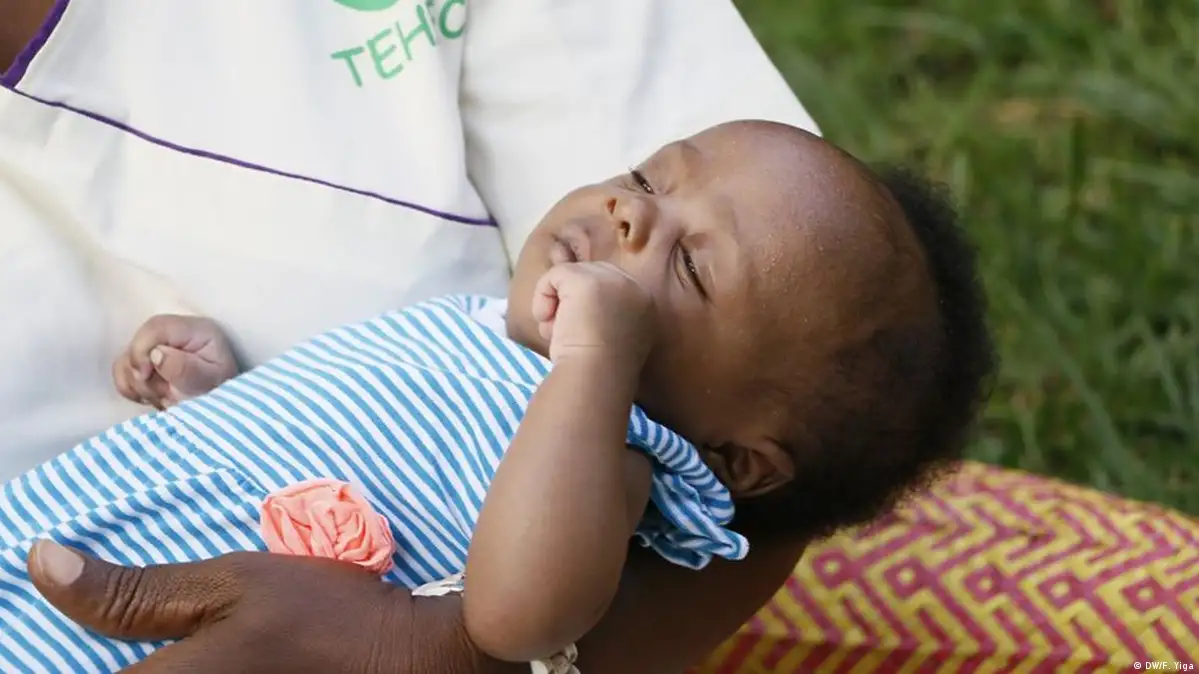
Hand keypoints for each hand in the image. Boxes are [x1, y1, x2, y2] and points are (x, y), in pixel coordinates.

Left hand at [26, 540, 518, 673]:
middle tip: (183, 623)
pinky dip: (200, 667)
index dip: (82, 644)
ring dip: (169, 660)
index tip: (112, 622)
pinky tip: (231, 652)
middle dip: (140, 652)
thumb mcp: (229, 584)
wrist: (417, 658)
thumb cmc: (324, 613)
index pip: (90, 672)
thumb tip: (42, 563)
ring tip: (211, 636)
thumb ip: (132, 590)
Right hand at [112, 314, 238, 409]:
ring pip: (125, 360)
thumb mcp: (211, 381)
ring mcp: (157, 347)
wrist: (221, 408)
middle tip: (164, 393)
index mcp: (196, 330)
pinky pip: (121, 373)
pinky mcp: (145, 362)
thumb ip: (186, 369)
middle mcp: (174, 333)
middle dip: (142, 375)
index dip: (141, 350)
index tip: (145, 376)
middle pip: (136, 343)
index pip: (156, 327)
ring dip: (139, 385)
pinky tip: (153, 398)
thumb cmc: (220, 391)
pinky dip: (132, 389)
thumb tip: (156, 354)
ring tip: (165, 397)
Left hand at [531, 262, 655, 365]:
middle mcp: (633, 286)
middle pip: (588, 276)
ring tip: (557, 331)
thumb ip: (598, 313)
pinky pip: (554, 275)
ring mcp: (611, 279)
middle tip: (567, 335)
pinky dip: (543, 297)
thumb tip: (567, 282)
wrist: (596, 379)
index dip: (584, 306)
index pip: (605, 288)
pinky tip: (549, 322)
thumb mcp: (606, 339)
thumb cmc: (598, 371)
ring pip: (569, 275)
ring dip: (555, 304)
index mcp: (644, 304)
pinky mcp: (586, 279)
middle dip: (570, 303)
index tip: (578, 335)